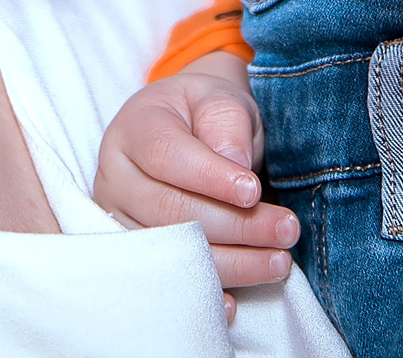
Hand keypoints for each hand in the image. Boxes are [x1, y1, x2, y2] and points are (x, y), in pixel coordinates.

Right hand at [93, 51, 298, 297]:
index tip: (254, 191)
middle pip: (171, 211)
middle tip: (286, 229)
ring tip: (278, 262)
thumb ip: (226, 121)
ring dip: (230, 263)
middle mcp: (116, 177)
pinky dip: (201, 294)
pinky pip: (166, 280)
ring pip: (171, 252)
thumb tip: (234, 165)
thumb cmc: (206, 114)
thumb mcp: (221, 99)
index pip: (166, 157)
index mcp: (134, 129)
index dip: (211, 178)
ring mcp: (120, 220)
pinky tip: (231, 304)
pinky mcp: (136, 255)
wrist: (189, 128)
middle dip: (235, 226)